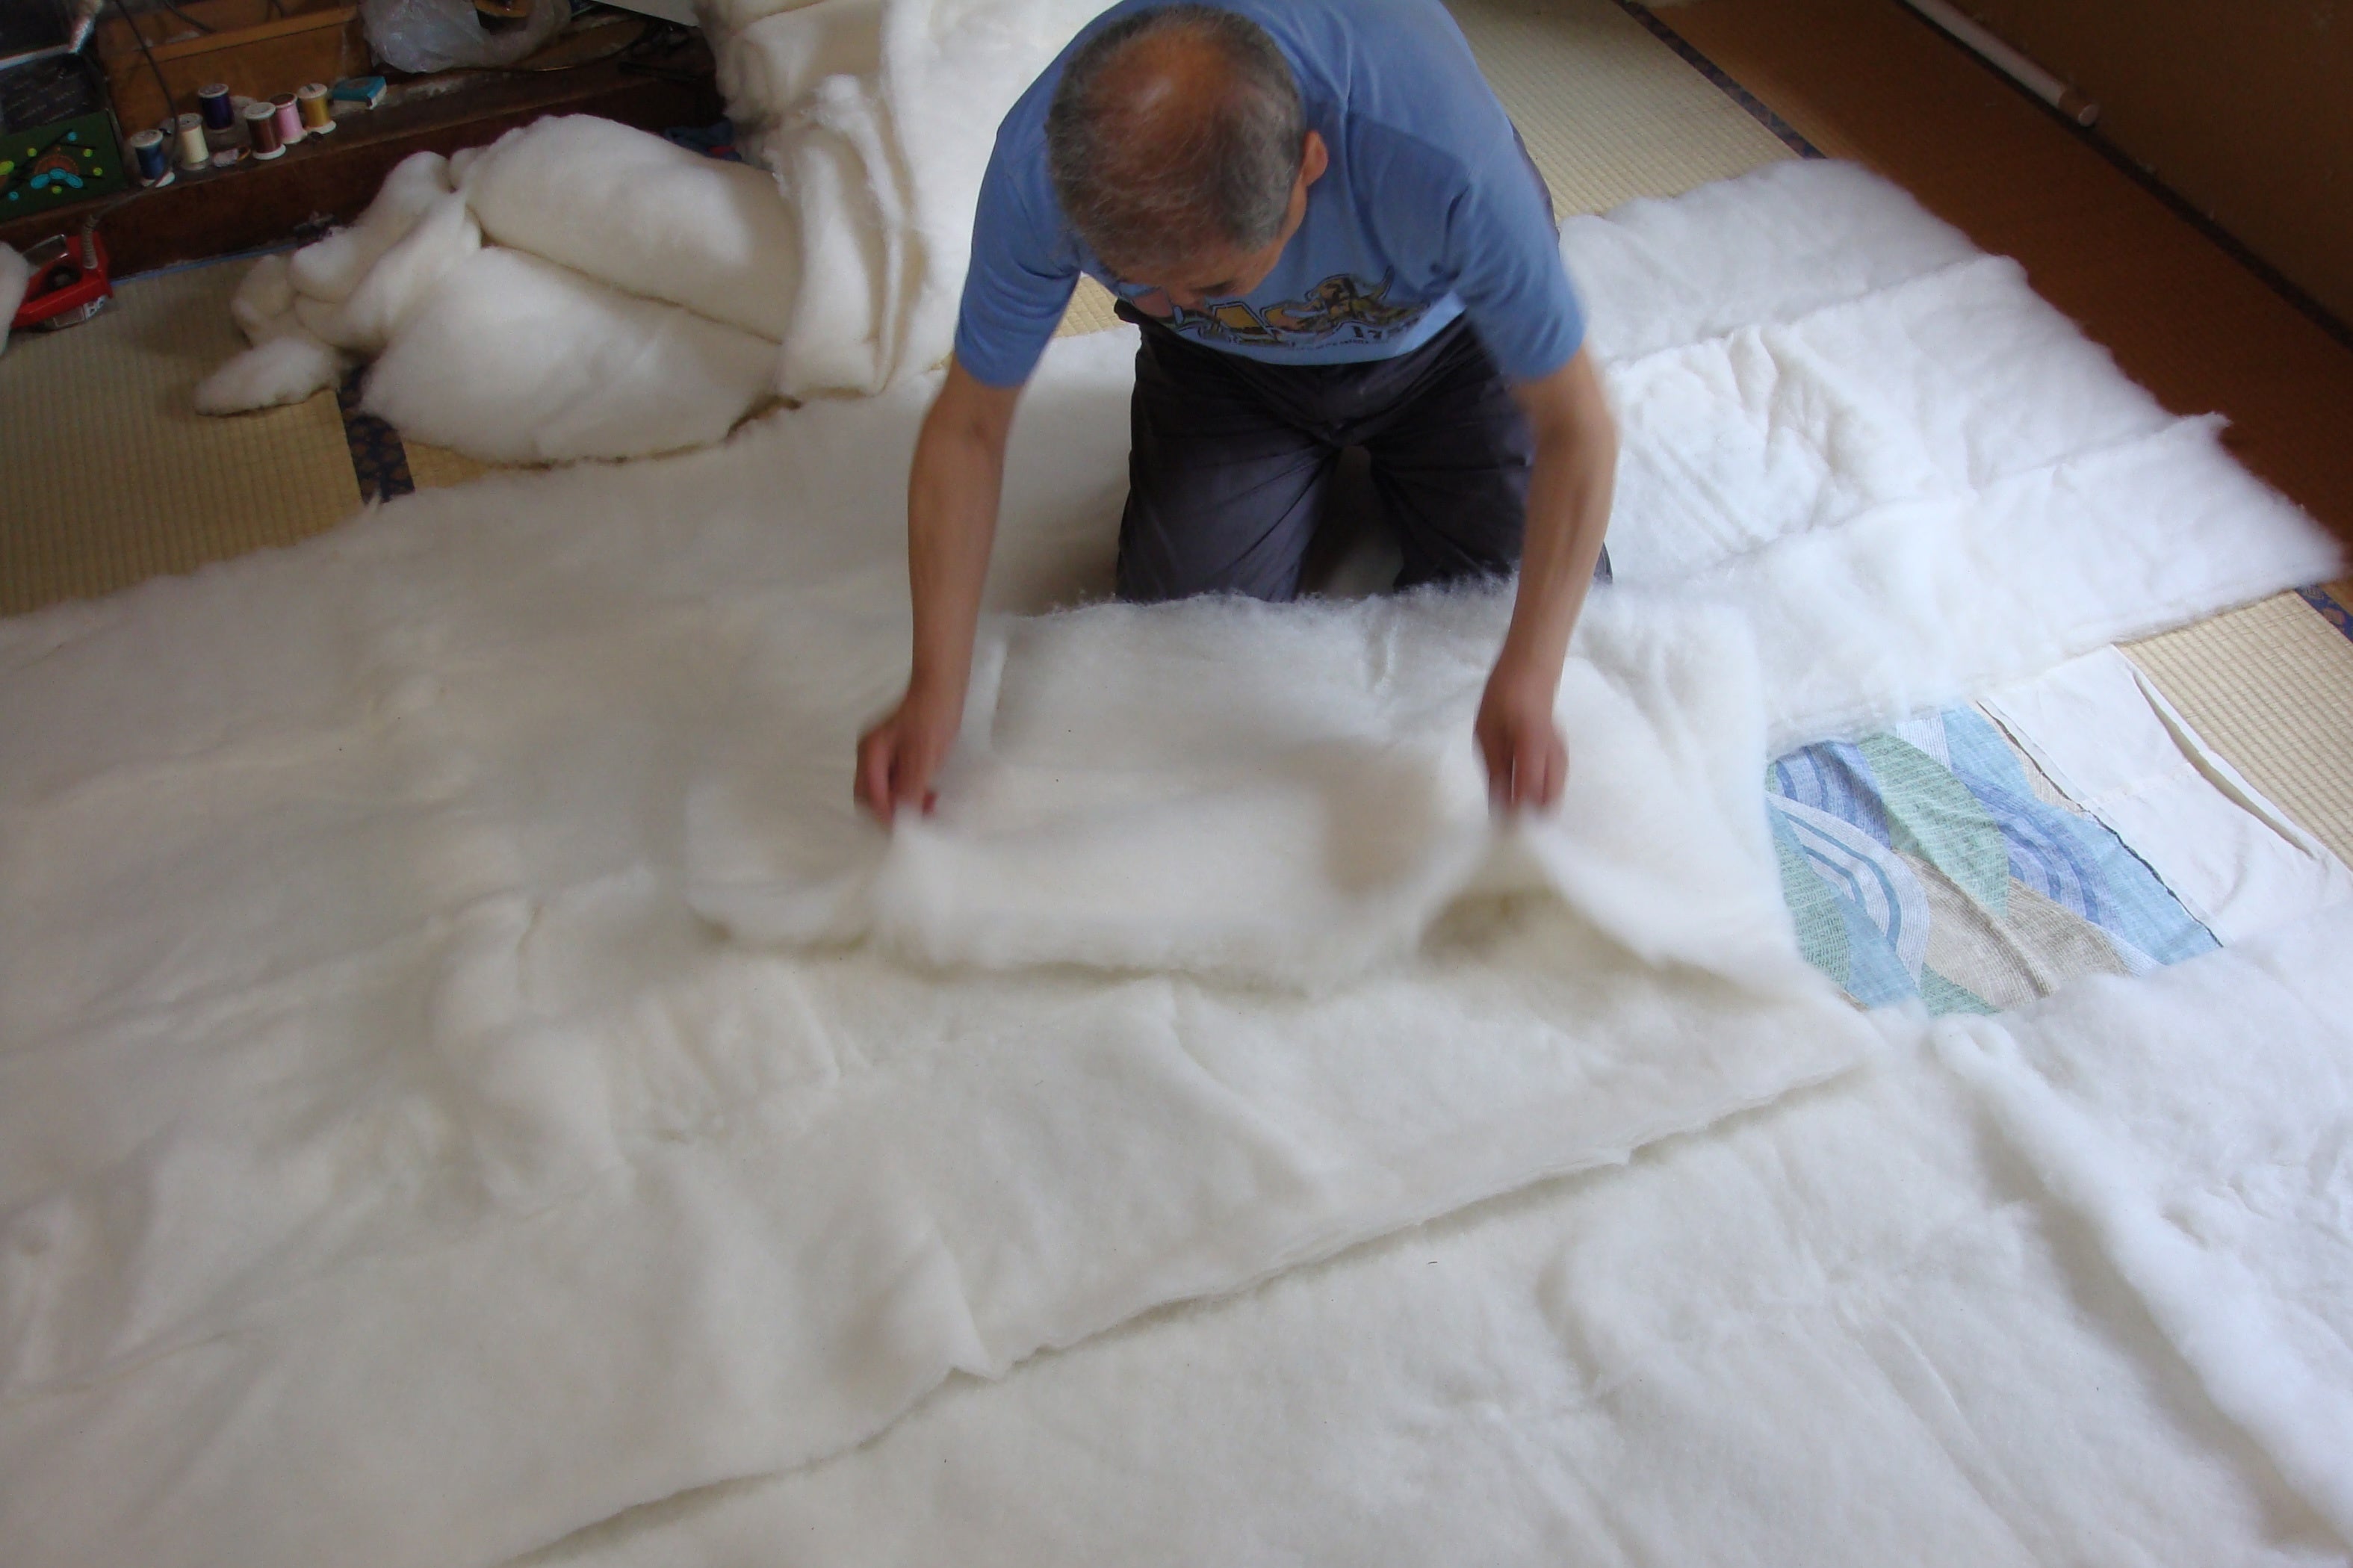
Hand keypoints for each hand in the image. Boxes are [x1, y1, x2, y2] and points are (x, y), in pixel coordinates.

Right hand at [856, 684, 961, 825]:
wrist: (943, 685)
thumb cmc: (933, 715)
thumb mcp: (924, 756)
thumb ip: (911, 787)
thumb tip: (903, 817)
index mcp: (871, 753)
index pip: (869, 796)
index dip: (886, 816)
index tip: (907, 829)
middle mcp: (870, 754)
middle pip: (869, 796)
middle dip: (890, 812)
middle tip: (918, 820)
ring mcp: (880, 752)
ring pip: (883, 789)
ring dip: (901, 803)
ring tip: (929, 807)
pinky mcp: (894, 751)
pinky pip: (894, 779)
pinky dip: (907, 791)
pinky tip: (928, 794)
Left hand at [1474, 656, 1567, 811]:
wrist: (1530, 671)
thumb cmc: (1503, 697)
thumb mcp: (1487, 732)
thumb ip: (1495, 768)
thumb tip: (1499, 804)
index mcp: (1531, 745)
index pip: (1530, 790)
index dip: (1517, 813)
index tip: (1501, 825)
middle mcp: (1553, 753)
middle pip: (1551, 799)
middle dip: (1530, 814)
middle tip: (1507, 819)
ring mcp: (1561, 752)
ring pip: (1555, 792)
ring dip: (1536, 804)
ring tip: (1512, 806)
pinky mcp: (1560, 753)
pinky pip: (1555, 781)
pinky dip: (1541, 792)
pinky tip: (1523, 791)